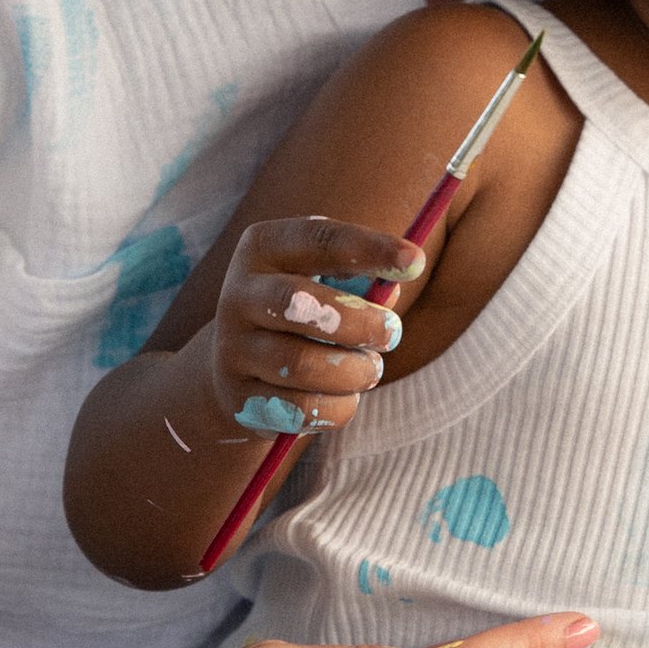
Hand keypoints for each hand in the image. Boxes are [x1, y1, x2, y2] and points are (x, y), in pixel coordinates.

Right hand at [207, 216, 421, 437]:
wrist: (242, 370)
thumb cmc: (306, 314)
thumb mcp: (330, 284)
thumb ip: (364, 283)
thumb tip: (394, 288)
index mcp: (264, 249)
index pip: (318, 239)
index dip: (369, 247)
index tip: (416, 260)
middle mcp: (238, 294)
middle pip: (297, 303)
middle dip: (358, 321)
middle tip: (392, 333)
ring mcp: (232, 349)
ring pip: (300, 363)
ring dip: (353, 370)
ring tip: (371, 368)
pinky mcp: (238, 399)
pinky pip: (299, 408)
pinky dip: (338, 406)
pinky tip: (346, 397)